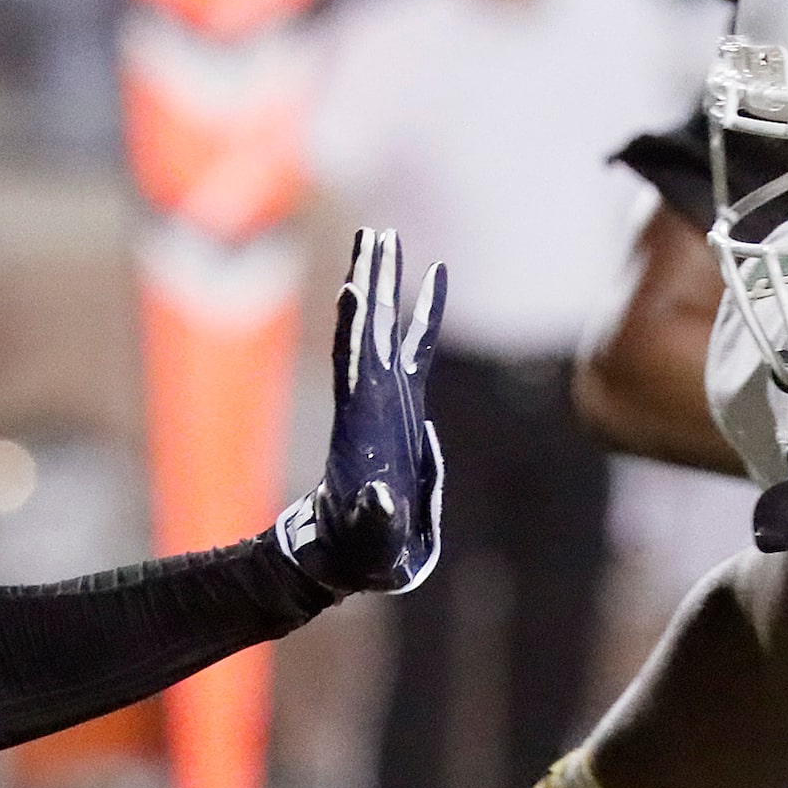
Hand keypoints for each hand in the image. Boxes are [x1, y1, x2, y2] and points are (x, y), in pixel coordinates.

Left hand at [278, 228, 447, 595]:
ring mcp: (384, 397)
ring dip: (386, 283)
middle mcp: (367, 401)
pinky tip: (436, 278)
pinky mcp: (402, 403)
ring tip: (388, 238)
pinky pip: (416, 346)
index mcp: (358, 428)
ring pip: (385, 327)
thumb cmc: (361, 551)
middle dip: (370, 283)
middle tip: (373, 235)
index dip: (352, 331)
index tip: (352, 289)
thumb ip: (374, 521)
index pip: (352, 369)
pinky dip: (425, 313)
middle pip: (366, 330)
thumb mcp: (369, 541)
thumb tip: (379, 497)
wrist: (350, 553)